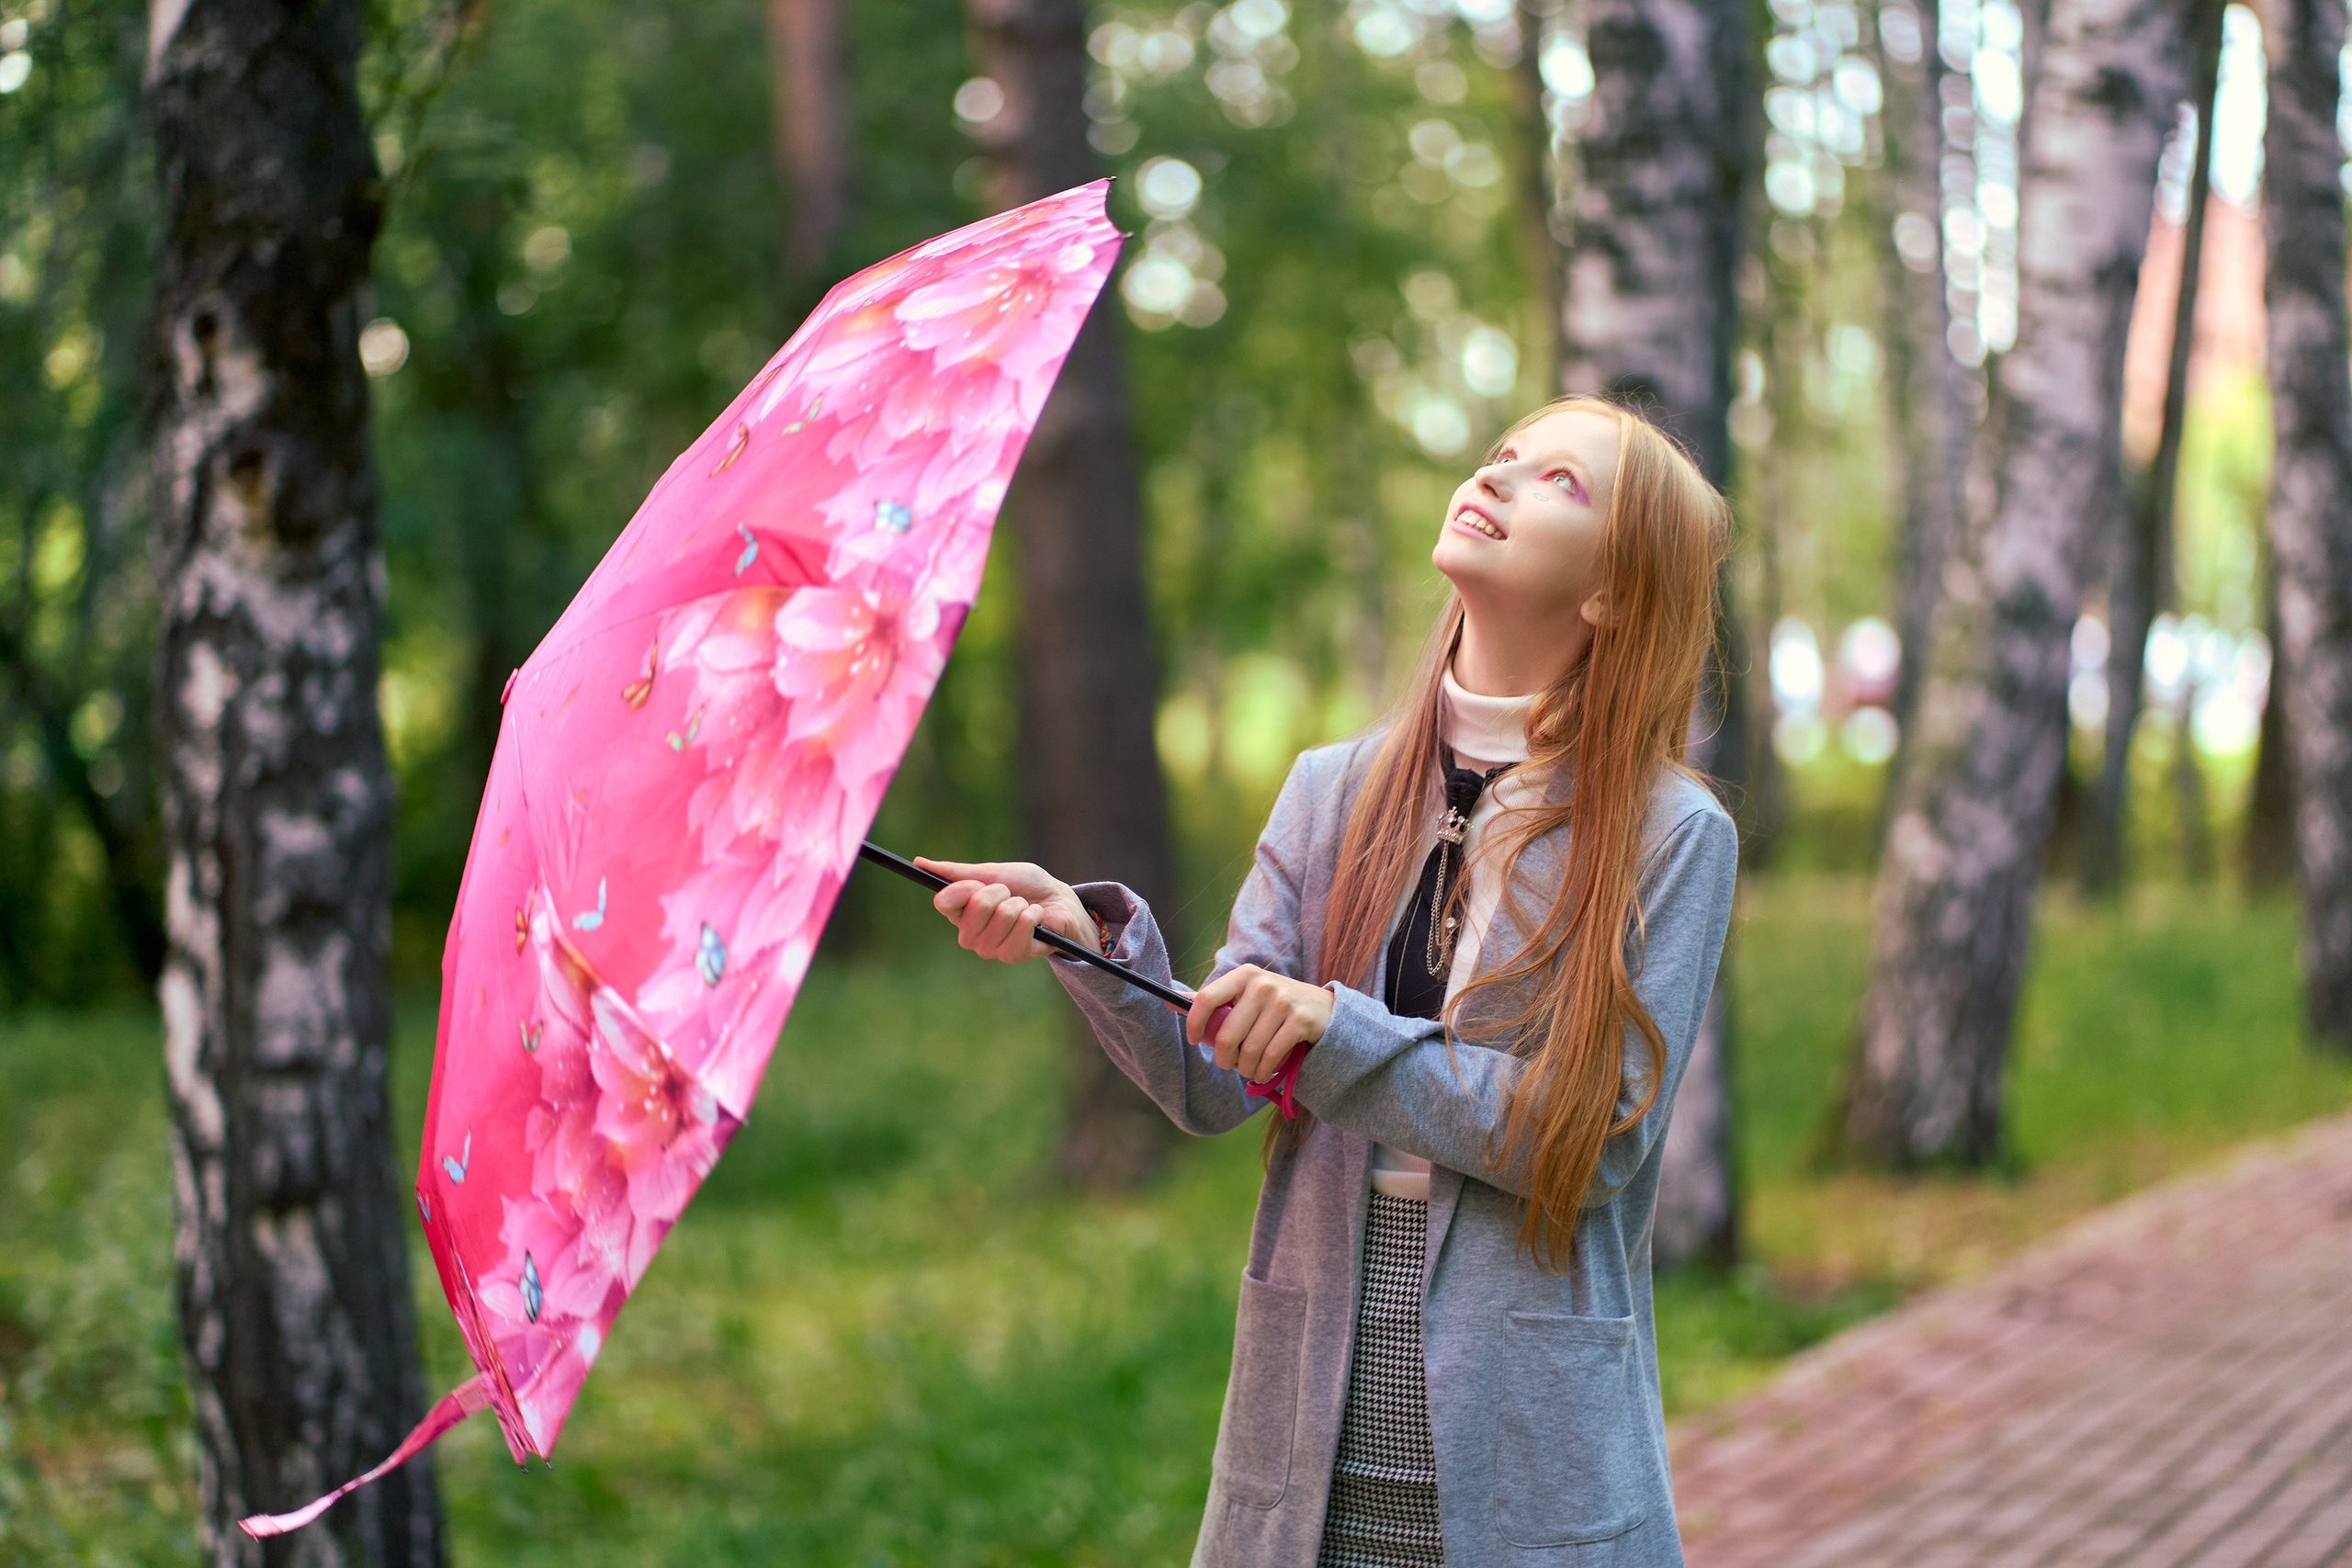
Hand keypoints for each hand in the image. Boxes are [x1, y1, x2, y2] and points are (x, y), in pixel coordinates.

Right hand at [915, 857, 1099, 963]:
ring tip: (1024, 907)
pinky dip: (1033, 915)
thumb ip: (956, 872)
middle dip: (1000, 891)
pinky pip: (1022, 927)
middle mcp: (969, 935)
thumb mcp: (990, 872)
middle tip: (1009, 894)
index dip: (965, 887)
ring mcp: (990, 948)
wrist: (1058, 901)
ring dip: (1020, 903)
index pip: (944, 901)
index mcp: (959, 913)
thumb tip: (919, 862)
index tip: (980, 881)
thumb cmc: (1023, 886)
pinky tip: (1036, 919)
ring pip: (1003, 915)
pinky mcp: (1013, 955)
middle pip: (976, 906)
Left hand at [1186, 963, 1330, 1082]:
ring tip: (1249, 1070)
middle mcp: (1262, 984)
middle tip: (1230, 1064)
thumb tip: (1168, 1000)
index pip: (1206, 998)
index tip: (1194, 1041)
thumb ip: (1211, 1000)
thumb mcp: (1244, 995)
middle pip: (1227, 1035)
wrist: (1324, 1009)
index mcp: (1243, 975)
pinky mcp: (1300, 1020)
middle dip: (1225, 1059)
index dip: (1195, 1024)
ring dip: (1246, 1069)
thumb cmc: (1274, 1005)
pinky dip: (1264, 1071)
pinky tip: (1265, 1072)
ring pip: (1249, 1050)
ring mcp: (1283, 1001)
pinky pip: (1271, 1056)